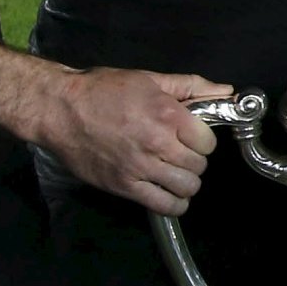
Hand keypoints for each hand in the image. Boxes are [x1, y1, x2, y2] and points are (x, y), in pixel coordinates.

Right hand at [31, 68, 227, 215]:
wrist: (59, 109)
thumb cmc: (103, 90)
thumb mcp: (149, 79)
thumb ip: (191, 86)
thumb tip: (227, 92)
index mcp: (168, 115)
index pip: (208, 142)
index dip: (203, 140)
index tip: (192, 137)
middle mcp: (157, 143)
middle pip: (199, 166)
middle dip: (194, 160)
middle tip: (180, 154)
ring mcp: (140, 167)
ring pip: (186, 187)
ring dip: (185, 182)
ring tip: (174, 173)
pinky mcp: (124, 186)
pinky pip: (164, 205)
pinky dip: (174, 204)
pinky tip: (169, 194)